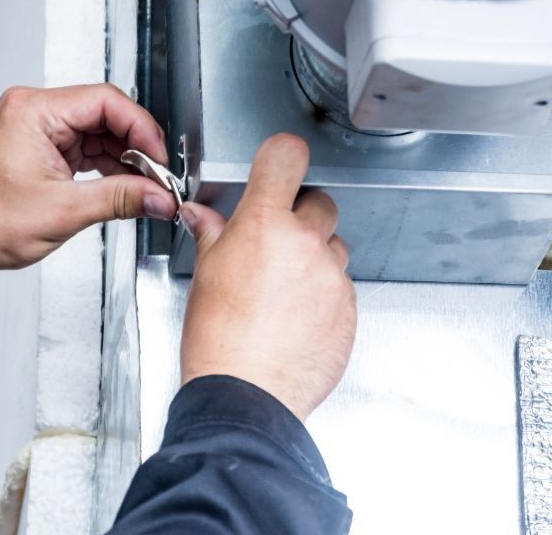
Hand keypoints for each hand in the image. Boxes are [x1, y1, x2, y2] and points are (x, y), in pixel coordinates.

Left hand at [0, 84, 178, 307]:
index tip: (159, 158)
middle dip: (134, 146)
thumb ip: (119, 199)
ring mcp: (33, 127)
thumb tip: (158, 196)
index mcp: (33, 111)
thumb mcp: (63, 212)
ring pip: (95, 131)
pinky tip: (118, 186)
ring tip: (142, 187)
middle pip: (103, 113)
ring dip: (121, 158)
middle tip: (156, 177)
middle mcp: (31, 110)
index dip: (141, 129)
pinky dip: (102, 166)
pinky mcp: (35, 146)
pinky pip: (80, 146)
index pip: (106, 101)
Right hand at [178, 133, 356, 420]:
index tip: (280, 164)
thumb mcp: (206, 275)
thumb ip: (213, 234)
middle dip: (299, 216)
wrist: (245, 395)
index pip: (286, 157)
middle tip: (274, 243)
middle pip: (319, 202)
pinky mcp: (349, 307)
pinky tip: (295, 317)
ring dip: (313, 257)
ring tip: (282, 289)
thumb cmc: (219, 340)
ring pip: (333, 247)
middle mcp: (306, 243)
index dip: (282, 156)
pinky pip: (341, 286)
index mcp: (264, 224)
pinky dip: (323, 294)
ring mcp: (332, 276)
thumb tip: (202, 216)